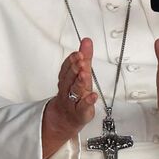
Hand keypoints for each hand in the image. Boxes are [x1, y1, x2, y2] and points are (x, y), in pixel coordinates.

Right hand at [42, 38, 97, 158]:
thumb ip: (85, 57)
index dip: (72, 60)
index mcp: (67, 79)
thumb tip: (87, 41)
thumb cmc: (73, 94)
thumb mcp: (80, 73)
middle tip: (80, 59)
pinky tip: (93, 95)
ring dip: (79, 82)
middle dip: (74, 68)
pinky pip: (83, 107)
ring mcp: (73, 101)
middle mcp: (68, 89)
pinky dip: (88, 101)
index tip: (78, 53)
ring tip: (84, 74)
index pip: (67, 68)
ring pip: (74, 91)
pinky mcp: (81, 112)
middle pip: (69, 78)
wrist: (65, 118)